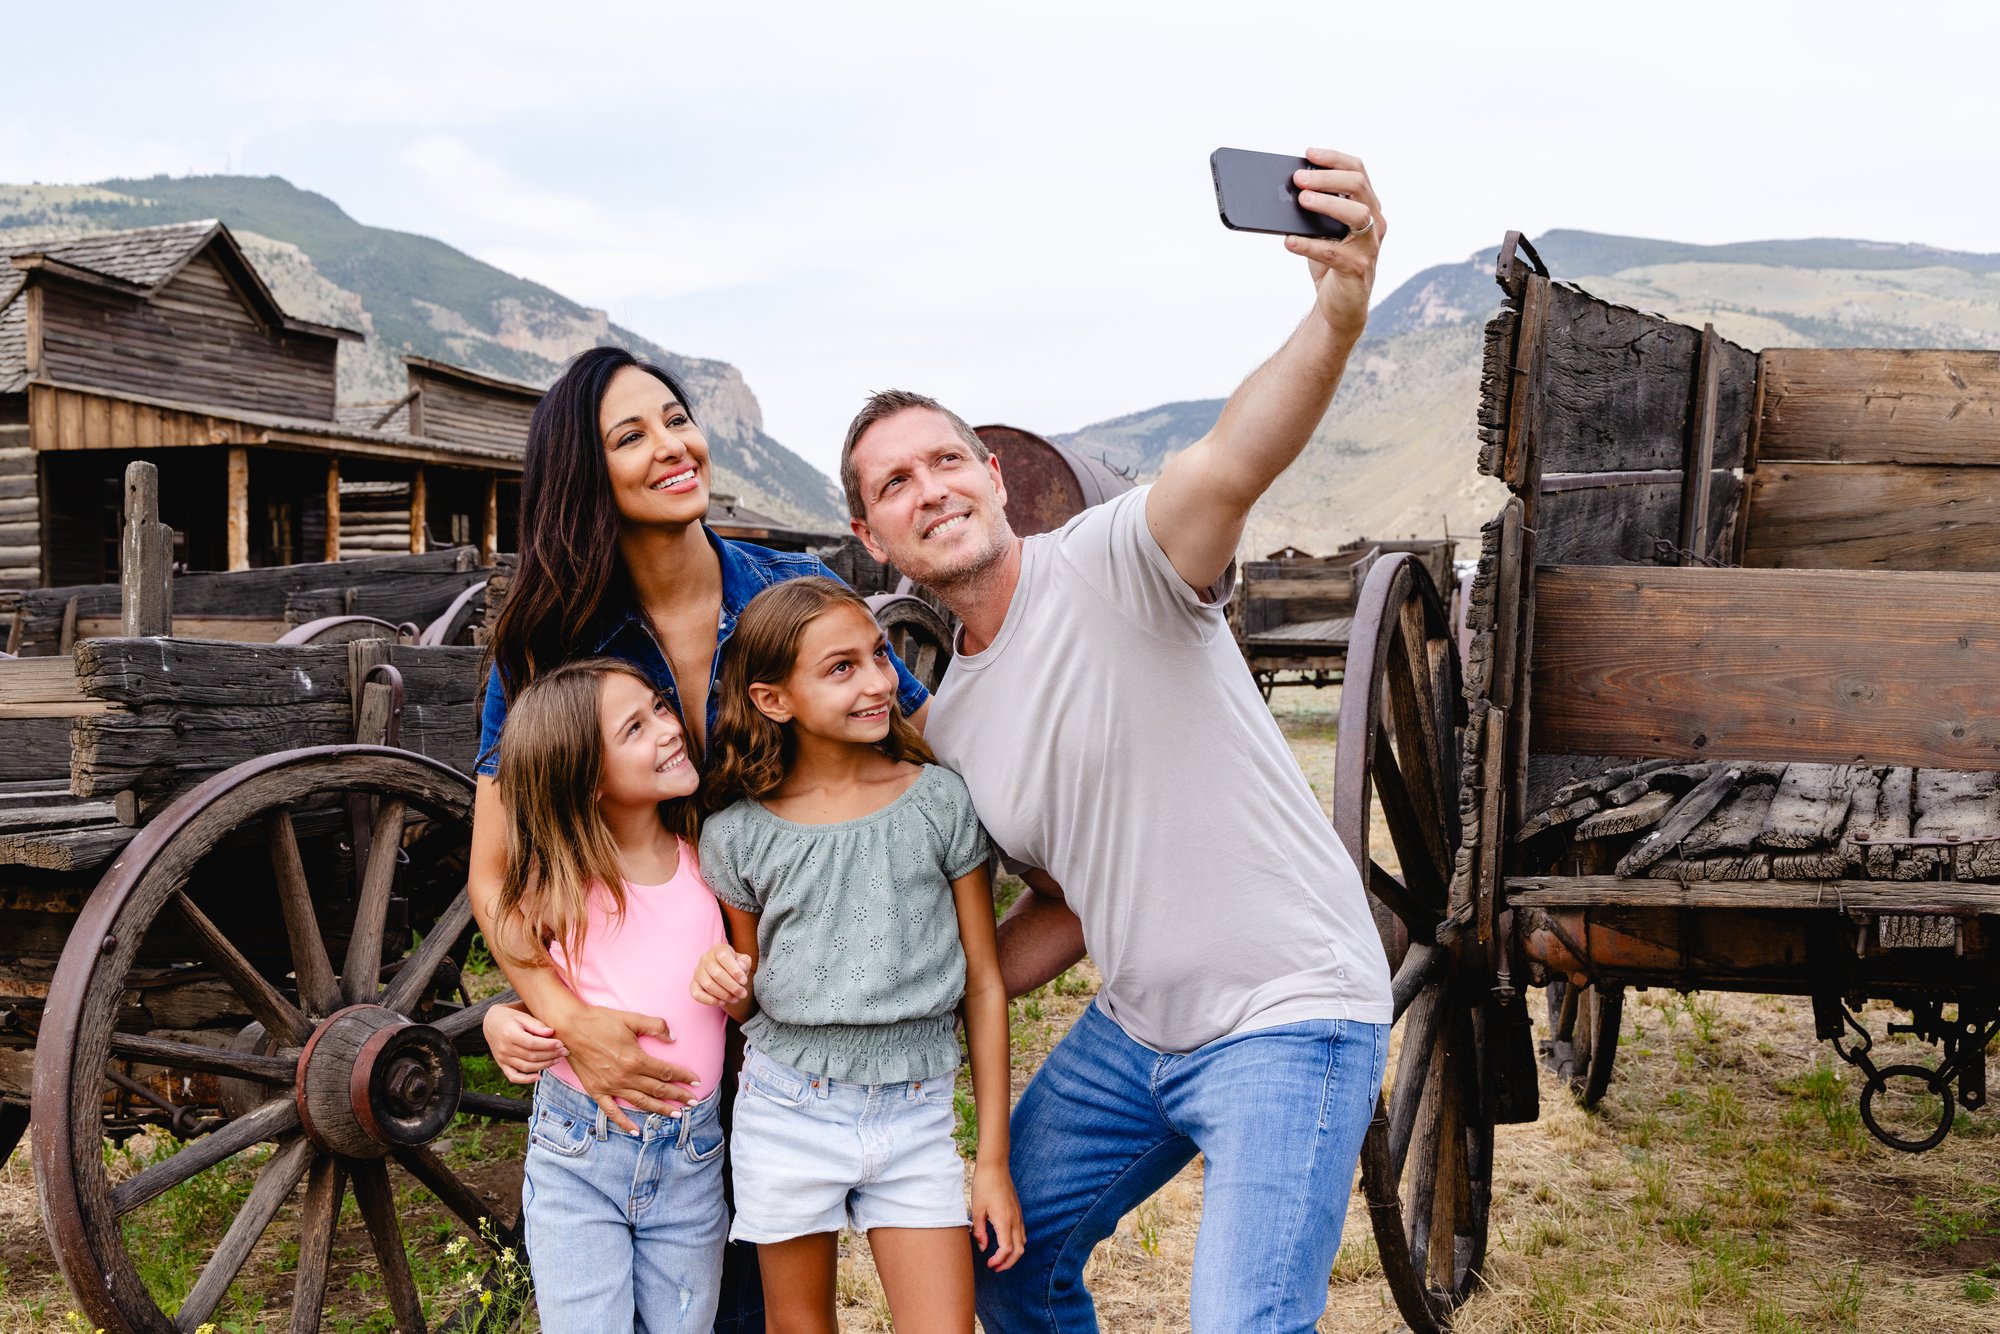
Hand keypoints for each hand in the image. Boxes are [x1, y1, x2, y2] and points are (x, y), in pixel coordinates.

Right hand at [482, 1001, 564, 1084]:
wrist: (491, 1022)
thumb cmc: (510, 1016)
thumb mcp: (521, 1015)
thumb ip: (535, 1024)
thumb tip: (551, 1032)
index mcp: (509, 1034)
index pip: (532, 1043)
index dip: (548, 1045)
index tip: (561, 1043)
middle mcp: (504, 1049)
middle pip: (531, 1056)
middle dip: (550, 1055)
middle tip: (564, 1051)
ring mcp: (502, 1059)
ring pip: (526, 1067)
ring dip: (544, 1065)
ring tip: (558, 1059)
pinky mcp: (502, 1065)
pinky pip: (514, 1077)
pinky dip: (526, 1080)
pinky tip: (539, 1076)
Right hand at [550, 1001, 701, 1133]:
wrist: (570, 1028)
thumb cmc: (601, 1020)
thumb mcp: (631, 1018)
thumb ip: (656, 1026)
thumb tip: (673, 1038)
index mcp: (636, 1059)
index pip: (666, 1072)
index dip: (683, 1077)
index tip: (696, 1082)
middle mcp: (625, 1076)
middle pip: (658, 1090)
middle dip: (678, 1096)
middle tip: (693, 1103)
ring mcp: (611, 1086)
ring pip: (641, 1103)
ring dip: (660, 1110)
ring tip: (675, 1115)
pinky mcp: (597, 1091)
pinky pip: (612, 1111)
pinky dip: (624, 1123)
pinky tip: (635, 1131)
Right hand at [690, 943, 752, 1006]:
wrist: (725, 972)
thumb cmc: (735, 965)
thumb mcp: (743, 961)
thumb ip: (744, 962)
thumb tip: (741, 967)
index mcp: (718, 949)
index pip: (724, 957)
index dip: (734, 970)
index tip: (744, 981)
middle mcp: (705, 958)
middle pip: (717, 974)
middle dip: (732, 987)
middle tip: (743, 994)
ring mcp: (697, 971)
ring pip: (708, 985)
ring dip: (724, 995)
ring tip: (736, 999)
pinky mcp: (693, 984)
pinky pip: (697, 994)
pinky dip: (709, 1000)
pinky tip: (722, 1002)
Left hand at [970, 1159, 1025, 1270]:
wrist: (995, 1167)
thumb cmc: (984, 1186)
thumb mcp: (977, 1209)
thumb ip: (980, 1231)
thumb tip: (983, 1247)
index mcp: (1004, 1221)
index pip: (1006, 1250)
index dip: (999, 1261)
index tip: (989, 1264)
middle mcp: (1015, 1220)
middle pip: (1019, 1250)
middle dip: (1009, 1263)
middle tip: (996, 1268)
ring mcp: (1018, 1215)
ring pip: (1022, 1242)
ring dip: (1013, 1254)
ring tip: (1000, 1259)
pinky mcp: (1018, 1211)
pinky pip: (1021, 1233)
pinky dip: (1016, 1243)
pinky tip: (1004, 1243)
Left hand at [1286, 147, 1384, 344]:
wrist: (1341, 306)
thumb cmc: (1331, 262)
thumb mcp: (1322, 231)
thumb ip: (1313, 211)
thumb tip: (1283, 190)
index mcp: (1369, 207)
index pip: (1357, 171)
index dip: (1334, 159)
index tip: (1308, 153)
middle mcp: (1375, 223)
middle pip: (1358, 187)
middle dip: (1326, 178)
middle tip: (1298, 178)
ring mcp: (1369, 246)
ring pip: (1358, 214)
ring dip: (1327, 203)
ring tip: (1301, 200)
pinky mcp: (1357, 270)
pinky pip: (1334, 253)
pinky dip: (1309, 245)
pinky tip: (1289, 241)